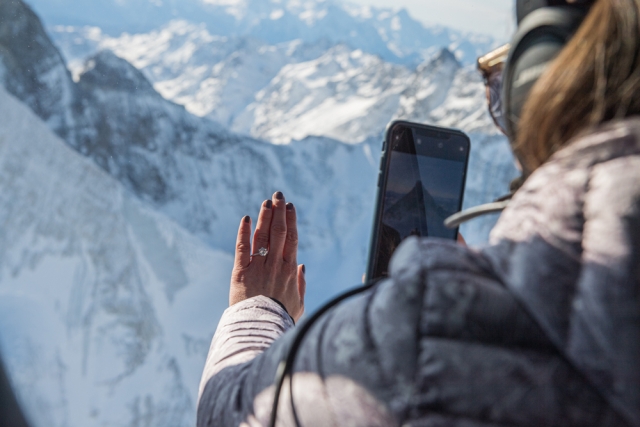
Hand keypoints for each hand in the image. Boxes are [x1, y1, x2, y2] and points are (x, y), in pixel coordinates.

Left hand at [229, 191, 305, 321]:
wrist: (260, 330)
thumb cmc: (281, 321)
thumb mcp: (298, 305)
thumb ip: (301, 284)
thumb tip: (302, 266)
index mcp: (290, 271)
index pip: (292, 239)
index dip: (290, 220)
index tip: (290, 207)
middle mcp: (276, 265)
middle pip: (279, 232)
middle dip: (278, 211)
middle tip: (278, 195)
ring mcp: (258, 267)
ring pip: (262, 236)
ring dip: (264, 217)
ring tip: (266, 202)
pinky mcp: (241, 272)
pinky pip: (242, 247)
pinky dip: (243, 232)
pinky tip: (245, 219)